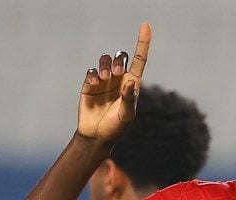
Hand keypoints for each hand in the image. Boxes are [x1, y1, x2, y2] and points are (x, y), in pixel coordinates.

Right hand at [77, 23, 151, 141]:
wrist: (96, 137)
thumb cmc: (116, 128)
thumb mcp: (126, 116)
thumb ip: (129, 99)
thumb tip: (131, 82)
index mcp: (132, 84)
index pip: (139, 60)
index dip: (143, 43)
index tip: (146, 26)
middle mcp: (119, 79)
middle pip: (120, 57)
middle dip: (118, 61)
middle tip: (116, 74)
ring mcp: (104, 81)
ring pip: (105, 60)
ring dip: (106, 65)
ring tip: (104, 79)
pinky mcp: (89, 85)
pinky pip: (91, 71)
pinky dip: (93, 73)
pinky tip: (94, 82)